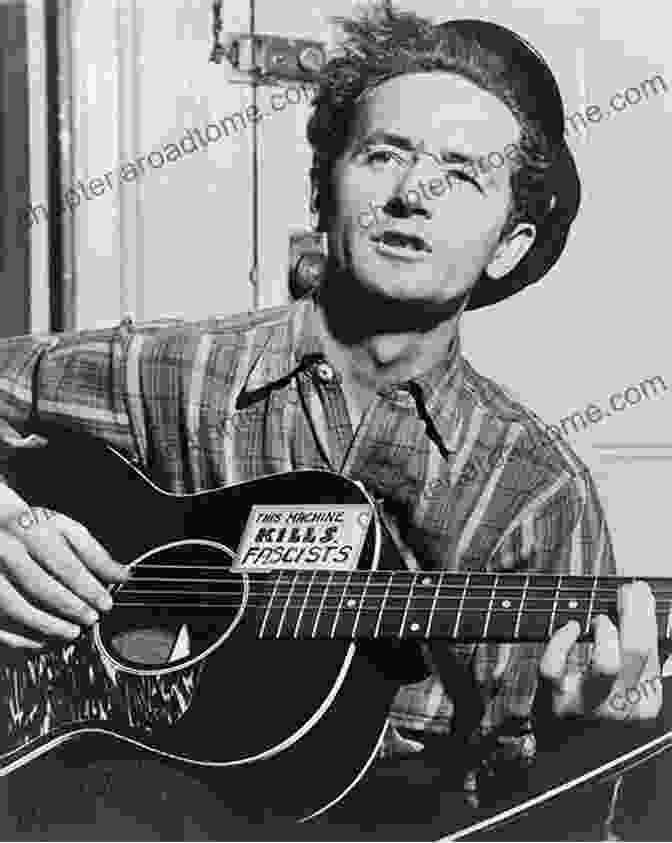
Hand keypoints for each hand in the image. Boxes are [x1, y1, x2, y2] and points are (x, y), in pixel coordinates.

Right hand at [0, 488, 126, 648]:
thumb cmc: (35, 529)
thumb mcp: (66, 530)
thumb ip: (94, 553)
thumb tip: (123, 576)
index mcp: (31, 530)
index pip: (64, 564)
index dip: (88, 588)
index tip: (106, 604)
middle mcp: (5, 550)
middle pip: (40, 586)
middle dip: (70, 607)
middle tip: (91, 620)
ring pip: (15, 607)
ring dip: (47, 626)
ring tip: (72, 633)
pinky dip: (20, 637)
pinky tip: (42, 642)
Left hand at [539, 581, 661, 720]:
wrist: (567, 766)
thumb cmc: (601, 723)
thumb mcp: (631, 699)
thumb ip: (639, 666)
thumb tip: (644, 622)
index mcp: (645, 704)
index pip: (652, 652)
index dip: (646, 616)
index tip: (639, 593)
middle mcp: (621, 707)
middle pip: (636, 651)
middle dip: (634, 611)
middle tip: (628, 590)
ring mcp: (587, 706)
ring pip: (605, 664)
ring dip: (605, 632)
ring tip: (600, 620)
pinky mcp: (553, 703)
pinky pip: (555, 666)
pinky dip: (561, 640)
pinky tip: (570, 628)